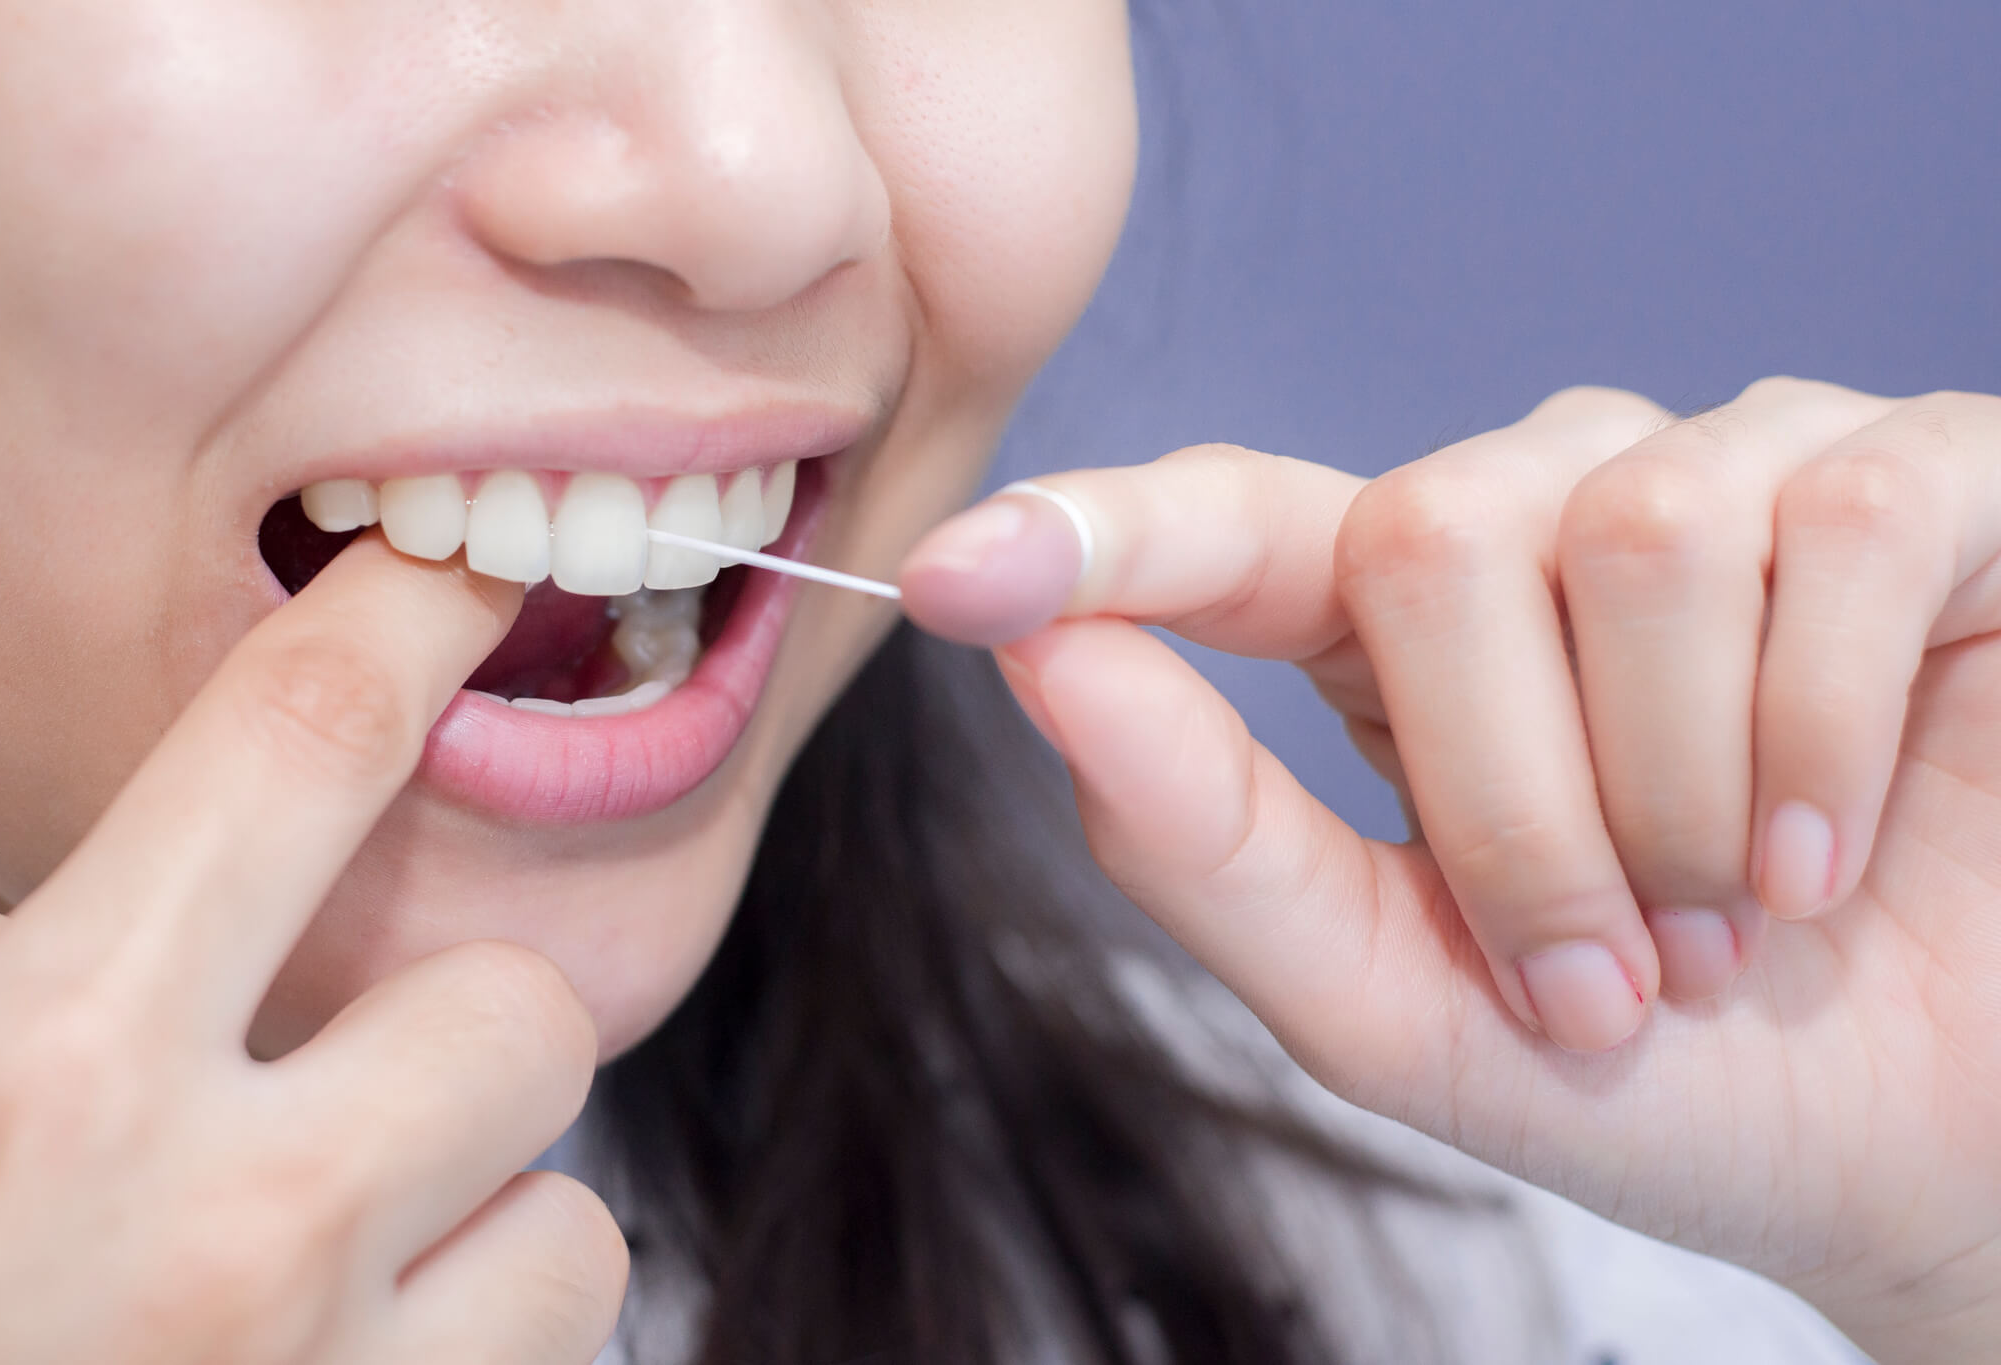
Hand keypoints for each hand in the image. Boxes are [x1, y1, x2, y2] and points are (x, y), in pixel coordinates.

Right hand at [0, 538, 625, 1363]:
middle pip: (516, 1012)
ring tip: (321, 1265)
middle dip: (455, 1029)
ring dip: (476, 1223)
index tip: (463, 572)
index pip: (294, 747)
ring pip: (566, 1224)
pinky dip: (466, 1357)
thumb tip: (98, 845)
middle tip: (333, 1083)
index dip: (402, 623)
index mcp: (41, 1068)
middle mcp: (225, 1229)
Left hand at [902, 379, 2000, 1362]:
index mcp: (1400, 632)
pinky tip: (1832, 843)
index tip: (957, 578)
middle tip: (1610, 964)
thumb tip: (1048, 667)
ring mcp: (1733, 478)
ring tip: (1730, 918)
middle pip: (1429, 536)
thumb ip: (1214, 847)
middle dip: (1513, 802)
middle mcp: (1550, 514)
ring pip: (1632, 531)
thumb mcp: (1397, 1004)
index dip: (1098, 535)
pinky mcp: (1916, 482)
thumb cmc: (1661, 1073)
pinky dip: (1823, 734)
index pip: (1229, 524)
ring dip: (1675, 794)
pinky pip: (1832, 529)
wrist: (1924, 1139)